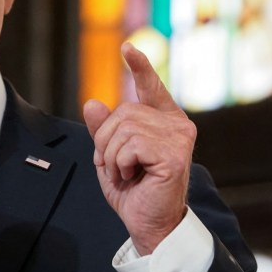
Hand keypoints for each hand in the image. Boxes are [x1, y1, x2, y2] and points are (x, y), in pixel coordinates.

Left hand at [83, 42, 195, 254]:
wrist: (148, 224)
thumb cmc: (133, 191)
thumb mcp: (110, 156)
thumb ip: (103, 130)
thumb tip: (93, 103)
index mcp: (164, 121)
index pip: (150, 87)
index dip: (139, 67)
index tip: (127, 47)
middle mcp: (176, 124)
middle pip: (123, 112)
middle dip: (106, 141)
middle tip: (117, 166)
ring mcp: (178, 138)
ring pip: (123, 129)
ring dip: (111, 156)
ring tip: (125, 173)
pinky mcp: (174, 154)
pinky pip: (129, 146)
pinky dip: (119, 164)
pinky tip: (132, 177)